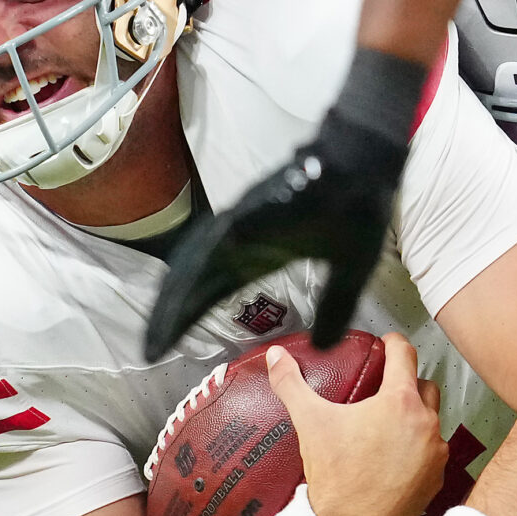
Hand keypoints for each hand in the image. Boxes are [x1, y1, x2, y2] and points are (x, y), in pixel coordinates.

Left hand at [144, 106, 407, 358]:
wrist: (367, 166)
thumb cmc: (357, 209)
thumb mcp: (350, 273)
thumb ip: (334, 308)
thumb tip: (325, 346)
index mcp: (260, 254)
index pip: (213, 291)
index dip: (189, 318)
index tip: (167, 348)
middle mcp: (241, 239)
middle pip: (194, 282)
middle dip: (171, 317)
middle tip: (150, 349)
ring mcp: (240, 223)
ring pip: (196, 265)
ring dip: (175, 300)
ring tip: (157, 334)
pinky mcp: (247, 212)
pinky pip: (214, 245)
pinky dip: (196, 270)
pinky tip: (180, 296)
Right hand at [275, 331, 442, 515]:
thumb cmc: (335, 478)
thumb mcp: (310, 422)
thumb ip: (292, 384)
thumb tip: (278, 359)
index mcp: (398, 403)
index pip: (405, 355)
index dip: (394, 343)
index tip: (389, 344)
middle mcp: (424, 424)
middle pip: (425, 386)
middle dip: (408, 383)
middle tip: (386, 391)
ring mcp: (434, 453)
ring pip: (431, 422)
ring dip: (415, 419)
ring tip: (389, 427)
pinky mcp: (435, 478)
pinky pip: (433, 454)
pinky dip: (418, 451)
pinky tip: (396, 458)